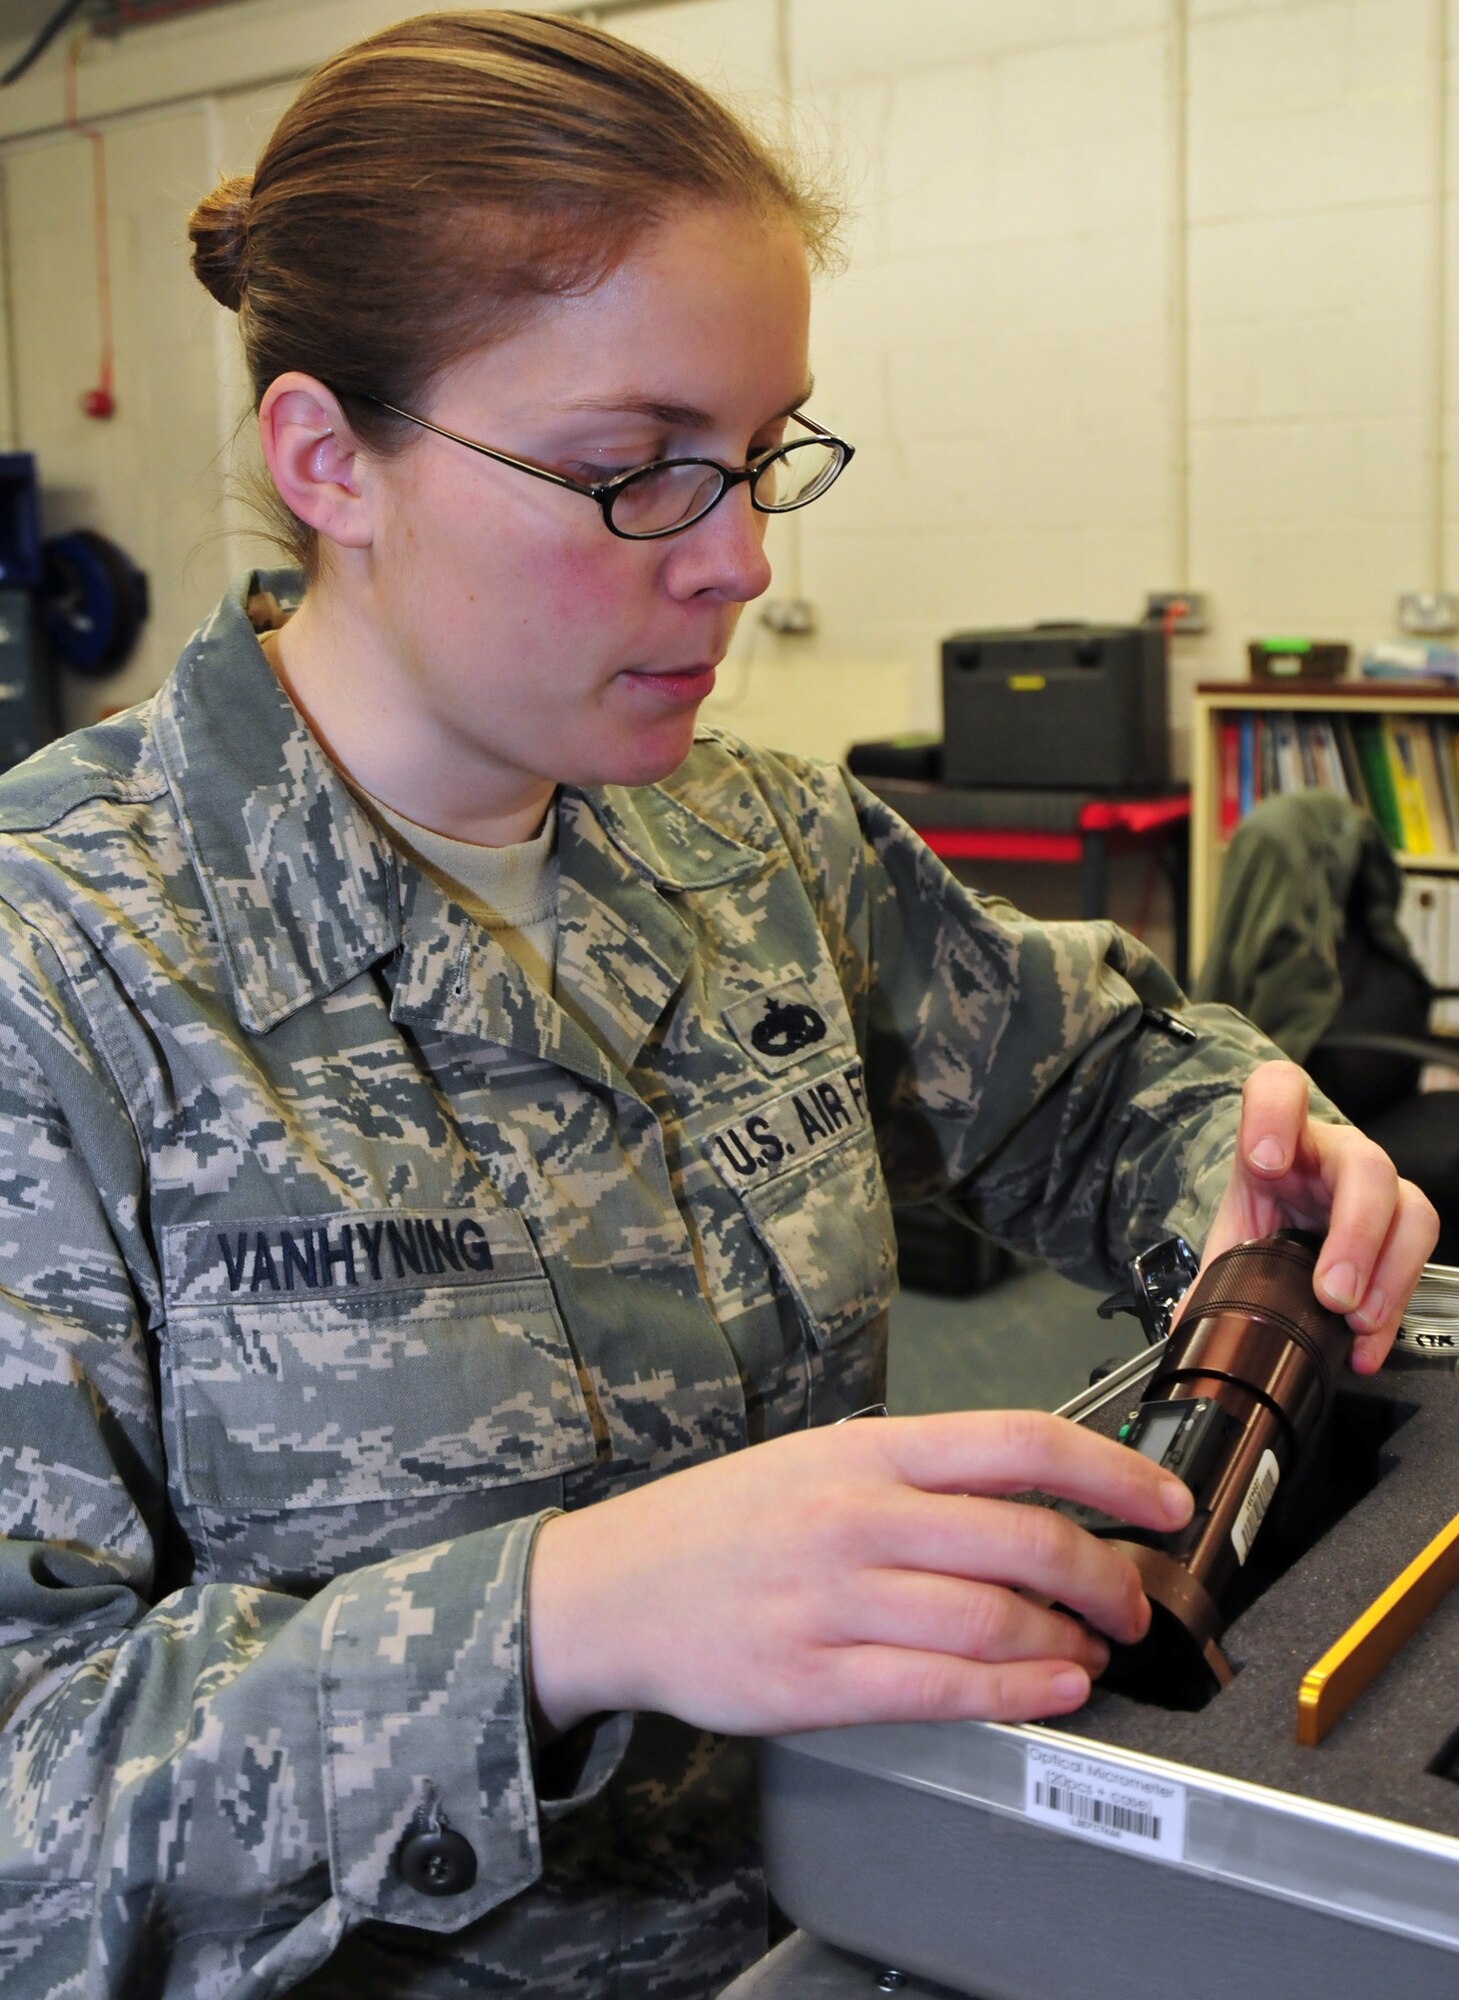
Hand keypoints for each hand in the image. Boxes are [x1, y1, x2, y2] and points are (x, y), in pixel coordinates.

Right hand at [527, 1411, 1192, 1739]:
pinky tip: (1052, 1691)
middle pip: (1026, 1538)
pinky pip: (943, 1690)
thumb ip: (917, 1479)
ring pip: (996, 1620)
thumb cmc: (721, 1525)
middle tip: (1132, 1603)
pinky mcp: (813, 1680)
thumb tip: (1034, 1503)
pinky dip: (1019, 1694)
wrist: (610, 1589)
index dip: (1113, 1473)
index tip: (1167, 1502)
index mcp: (866, 1452)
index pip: (1019, 1442)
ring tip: (1090, 1653)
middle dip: (1108, 1578)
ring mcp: (834, 1599)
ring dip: (1070, 1643)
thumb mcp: (816, 1462)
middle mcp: (857, 1516)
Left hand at [1197, 1059, 1437, 1371]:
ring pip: (1410, 1211)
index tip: (1263, 1163)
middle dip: (1355, 1234)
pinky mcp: (1402, 1227)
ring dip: (1387, 1273)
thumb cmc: (1265, 1214)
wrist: (1292, 1223)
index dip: (1273, 1115)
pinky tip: (1365, 1343)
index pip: (1280, 1087)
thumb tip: (1187, 1330)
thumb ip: (1212, 1274)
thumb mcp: (1233, 1234)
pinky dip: (1394, 1308)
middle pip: (1366, 1165)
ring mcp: (1378, 1189)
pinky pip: (1417, 1259)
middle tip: (1331, 1292)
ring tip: (1355, 1320)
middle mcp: (1336, 1154)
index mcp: (1282, 1136)